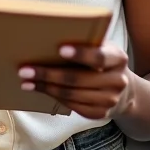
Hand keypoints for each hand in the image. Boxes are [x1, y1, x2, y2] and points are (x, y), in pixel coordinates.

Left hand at [18, 43, 134, 119]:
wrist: (123, 90)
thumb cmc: (104, 60)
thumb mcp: (102, 47)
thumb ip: (88, 42)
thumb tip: (52, 35)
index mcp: (118, 58)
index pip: (99, 56)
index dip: (80, 53)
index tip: (60, 49)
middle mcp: (117, 80)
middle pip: (79, 79)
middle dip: (49, 74)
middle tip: (25, 70)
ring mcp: (110, 100)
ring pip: (72, 94)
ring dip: (46, 88)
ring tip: (26, 81)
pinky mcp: (100, 113)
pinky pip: (73, 105)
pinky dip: (54, 97)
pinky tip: (40, 89)